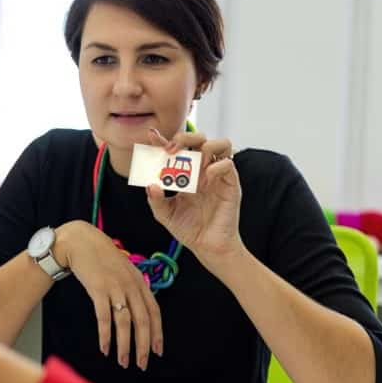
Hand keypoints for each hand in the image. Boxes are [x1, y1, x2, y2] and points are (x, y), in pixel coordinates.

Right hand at [54, 220, 162, 369]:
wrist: (79, 241)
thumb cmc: (100, 257)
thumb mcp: (123, 270)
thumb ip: (132, 288)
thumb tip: (137, 311)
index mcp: (139, 282)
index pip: (154, 312)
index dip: (157, 333)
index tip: (158, 351)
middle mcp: (130, 285)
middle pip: (142, 321)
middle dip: (143, 346)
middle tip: (142, 364)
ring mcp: (115, 287)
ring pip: (124, 322)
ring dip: (124, 345)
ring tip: (122, 361)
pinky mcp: (98, 289)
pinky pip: (104, 317)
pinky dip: (105, 335)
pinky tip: (105, 348)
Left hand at [146, 129, 244, 272]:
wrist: (207, 246)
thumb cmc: (188, 228)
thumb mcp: (165, 214)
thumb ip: (155, 200)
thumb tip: (151, 184)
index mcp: (185, 173)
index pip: (175, 149)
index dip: (163, 140)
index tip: (151, 136)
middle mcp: (202, 169)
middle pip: (199, 138)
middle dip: (185, 137)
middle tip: (171, 150)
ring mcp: (218, 175)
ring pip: (221, 144)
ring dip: (205, 146)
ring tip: (194, 162)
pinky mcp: (230, 184)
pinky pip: (228, 164)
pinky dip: (216, 166)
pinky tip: (205, 179)